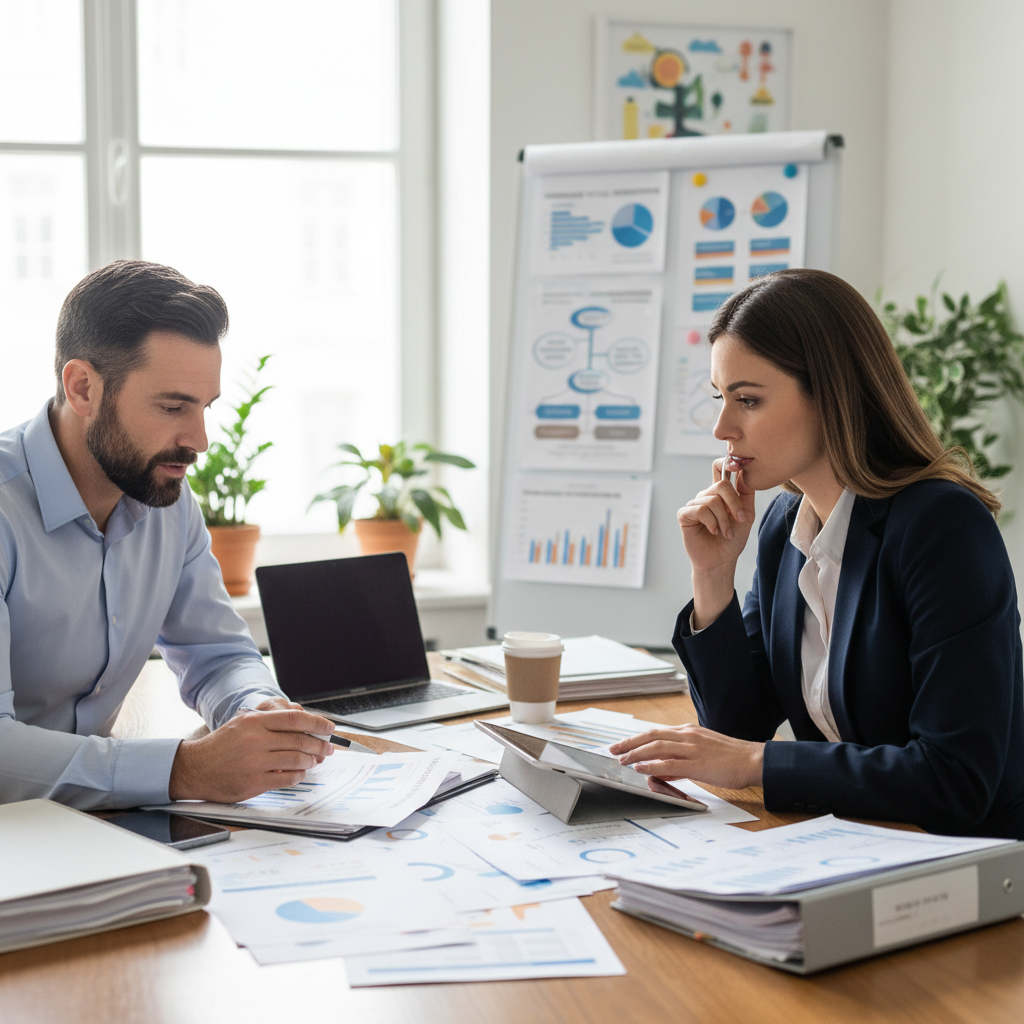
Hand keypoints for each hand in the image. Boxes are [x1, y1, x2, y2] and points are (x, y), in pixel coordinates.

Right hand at [169, 706, 335, 802]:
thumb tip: (304, 723)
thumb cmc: (222, 745)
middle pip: (300, 740)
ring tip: (315, 760)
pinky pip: (287, 778)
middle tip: (329, 748)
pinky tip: (300, 773)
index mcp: (255, 722)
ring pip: (297, 759)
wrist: (194, 768)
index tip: (329, 728)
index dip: (317, 722)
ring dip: (311, 760)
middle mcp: (256, 740)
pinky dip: (299, 775)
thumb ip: (270, 721)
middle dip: (320, 744)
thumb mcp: (243, 723)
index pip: (295, 718)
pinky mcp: (254, 783)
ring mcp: (255, 762)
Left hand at [609, 723, 763, 790]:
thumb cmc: (731, 759)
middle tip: (613, 749)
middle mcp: (688, 736)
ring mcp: (692, 749)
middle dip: (629, 742)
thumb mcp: (703, 752)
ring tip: (622, 760)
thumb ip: (682, 759)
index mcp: (689, 731)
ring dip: (636, 753)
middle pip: (651, 735)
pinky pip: (669, 764)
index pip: (657, 732)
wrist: (753, 760)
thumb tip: (664, 769)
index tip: (623, 744)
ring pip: (656, 747)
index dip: (637, 738)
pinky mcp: (697, 764)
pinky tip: (640, 768)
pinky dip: (652, 765)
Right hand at [677, 460, 755, 573]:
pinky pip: (701, 510)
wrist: (721, 560)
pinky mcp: (685, 514)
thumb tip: (744, 471)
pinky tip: (713, 531)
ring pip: (712, 500)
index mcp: (720, 493)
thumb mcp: (746, 515)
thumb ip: (745, 493)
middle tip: (739, 520)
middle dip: (734, 504)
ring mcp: (694, 504)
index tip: (738, 465)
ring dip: (723, 520)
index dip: (727, 462)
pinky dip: (711, 522)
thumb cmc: (732, 540)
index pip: (719, 468)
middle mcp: (706, 496)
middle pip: (721, 485)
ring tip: (725, 532)